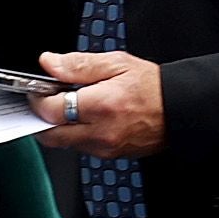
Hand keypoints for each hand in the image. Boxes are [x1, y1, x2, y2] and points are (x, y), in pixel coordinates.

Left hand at [30, 49, 165, 155]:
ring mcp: (105, 147)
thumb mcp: (116, 63)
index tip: (39, 89)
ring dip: (59, 126)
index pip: (52, 110)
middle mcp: (101, 132)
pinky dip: (75, 133)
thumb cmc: (153, 86)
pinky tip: (85, 117)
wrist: (179, 109)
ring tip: (70, 105)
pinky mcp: (109, 154)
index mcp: (102, 105)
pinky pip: (81, 147)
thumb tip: (49, 63)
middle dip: (41, 118)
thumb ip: (78, 64)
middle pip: (51, 135)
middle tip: (46, 101)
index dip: (38, 99)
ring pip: (64, 143)